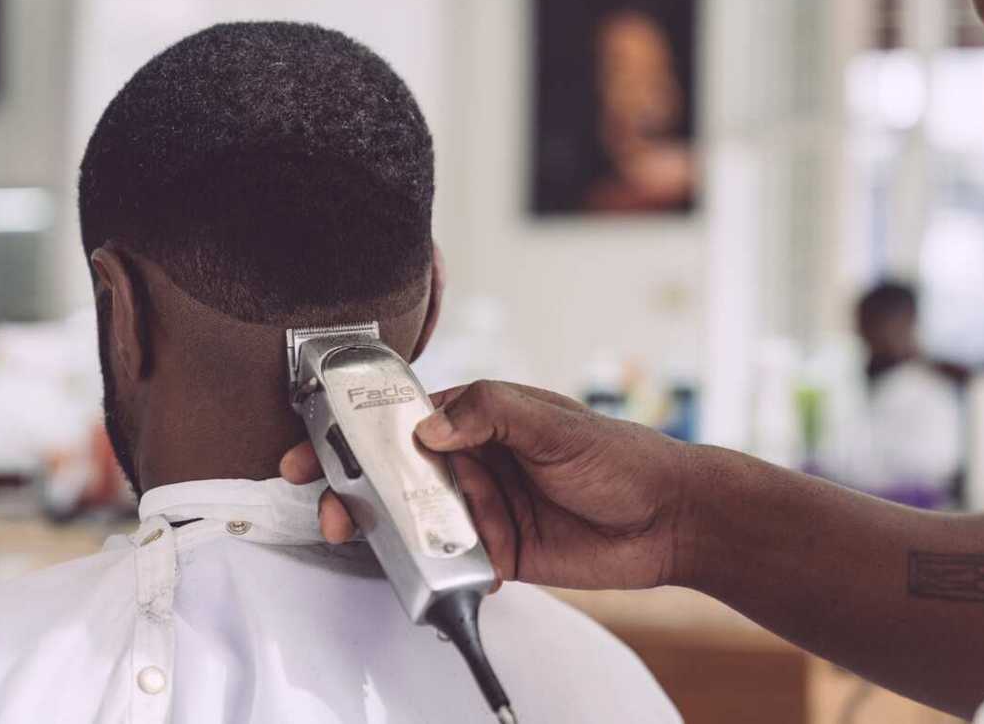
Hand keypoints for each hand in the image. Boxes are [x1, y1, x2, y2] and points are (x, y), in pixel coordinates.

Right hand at [281, 380, 698, 589]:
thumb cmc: (619, 456)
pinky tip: (429, 571)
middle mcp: (474, 463)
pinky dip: (436, 569)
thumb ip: (491, 412)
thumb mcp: (554, 422)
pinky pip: (452, 562)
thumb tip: (429, 428)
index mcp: (480, 419)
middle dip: (356, 486)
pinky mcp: (497, 553)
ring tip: (364, 537)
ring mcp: (482, 509)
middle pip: (397, 473)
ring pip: (418, 521)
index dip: (356, 428)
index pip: (405, 418)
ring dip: (390, 531)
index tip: (316, 442)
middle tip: (332, 503)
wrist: (668, 521)